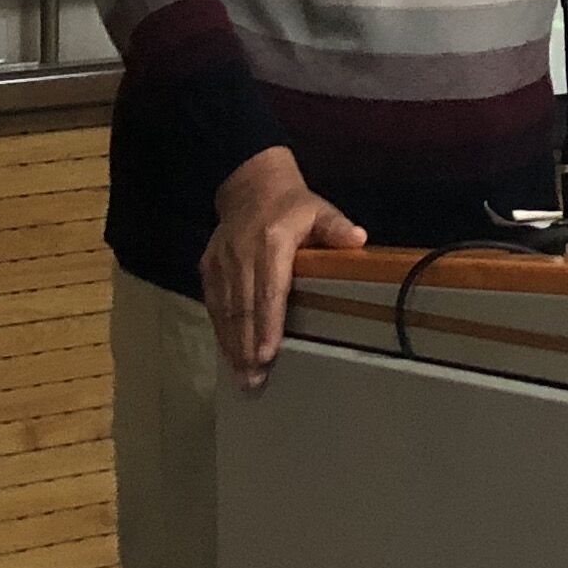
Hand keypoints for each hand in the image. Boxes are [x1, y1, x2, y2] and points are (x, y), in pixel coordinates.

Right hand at [203, 147, 365, 388]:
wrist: (250, 185)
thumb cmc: (293, 206)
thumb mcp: (319, 210)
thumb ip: (337, 228)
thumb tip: (359, 240)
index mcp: (272, 242)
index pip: (269, 291)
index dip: (267, 324)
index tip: (266, 354)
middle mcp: (242, 255)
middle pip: (243, 309)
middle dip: (247, 348)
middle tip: (253, 381)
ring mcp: (221, 263)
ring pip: (225, 311)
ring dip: (232, 346)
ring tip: (242, 378)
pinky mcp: (208, 269)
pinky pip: (213, 305)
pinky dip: (220, 332)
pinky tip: (228, 355)